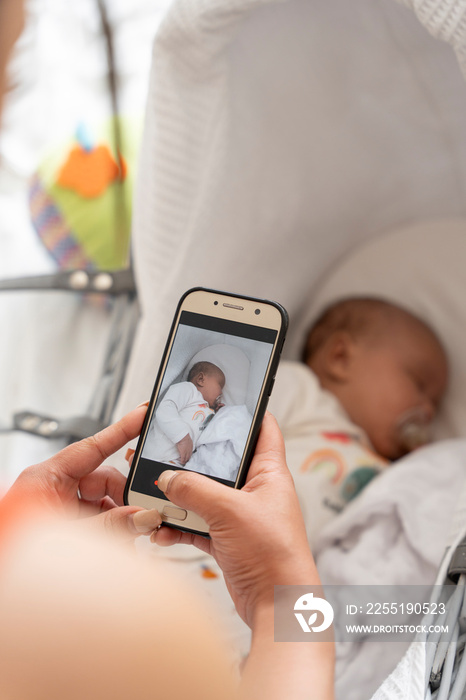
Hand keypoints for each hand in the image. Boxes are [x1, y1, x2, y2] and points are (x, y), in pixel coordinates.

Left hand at [3, 405, 161, 539]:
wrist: (1, 579)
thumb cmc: (14, 550)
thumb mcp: (69, 536)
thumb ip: (109, 526)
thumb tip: (144, 516)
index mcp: (46, 478)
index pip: (92, 447)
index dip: (121, 429)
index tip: (144, 415)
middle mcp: (54, 488)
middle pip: (104, 480)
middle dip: (125, 499)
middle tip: (145, 514)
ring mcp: (60, 507)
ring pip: (104, 503)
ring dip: (120, 522)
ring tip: (128, 540)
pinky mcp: (65, 524)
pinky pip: (97, 520)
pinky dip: (111, 533)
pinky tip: (119, 546)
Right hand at [152, 413, 317, 626]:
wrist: (277, 606)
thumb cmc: (273, 554)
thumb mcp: (229, 511)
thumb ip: (194, 490)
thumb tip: (167, 478)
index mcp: (269, 473)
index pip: (263, 429)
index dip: (248, 410)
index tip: (223, 398)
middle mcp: (256, 491)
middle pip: (223, 463)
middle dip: (194, 459)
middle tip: (169, 448)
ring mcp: (241, 516)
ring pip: (204, 495)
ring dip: (180, 498)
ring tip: (156, 493)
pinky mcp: (228, 539)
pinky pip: (197, 525)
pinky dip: (179, 526)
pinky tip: (161, 529)